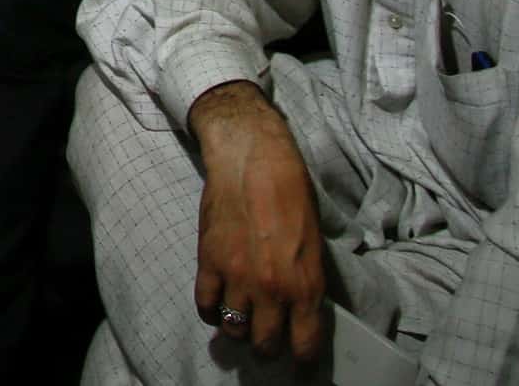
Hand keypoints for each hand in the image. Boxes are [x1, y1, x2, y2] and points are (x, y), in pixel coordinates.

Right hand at [188, 81, 326, 363]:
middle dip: (267, 347)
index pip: (303, 345)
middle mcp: (272, 290)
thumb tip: (299, 309)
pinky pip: (205, 305)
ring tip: (241, 320)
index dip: (300, 358)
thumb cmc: (291, 195)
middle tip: (266, 339)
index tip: (297, 358)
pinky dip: (210, 311)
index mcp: (305, 286)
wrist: (253, 161)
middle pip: (265, 344)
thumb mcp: (313, 245)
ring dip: (238, 329)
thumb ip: (305, 281)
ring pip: (234, 329)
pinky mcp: (209, 262)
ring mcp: (237, 278)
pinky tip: (217, 304)